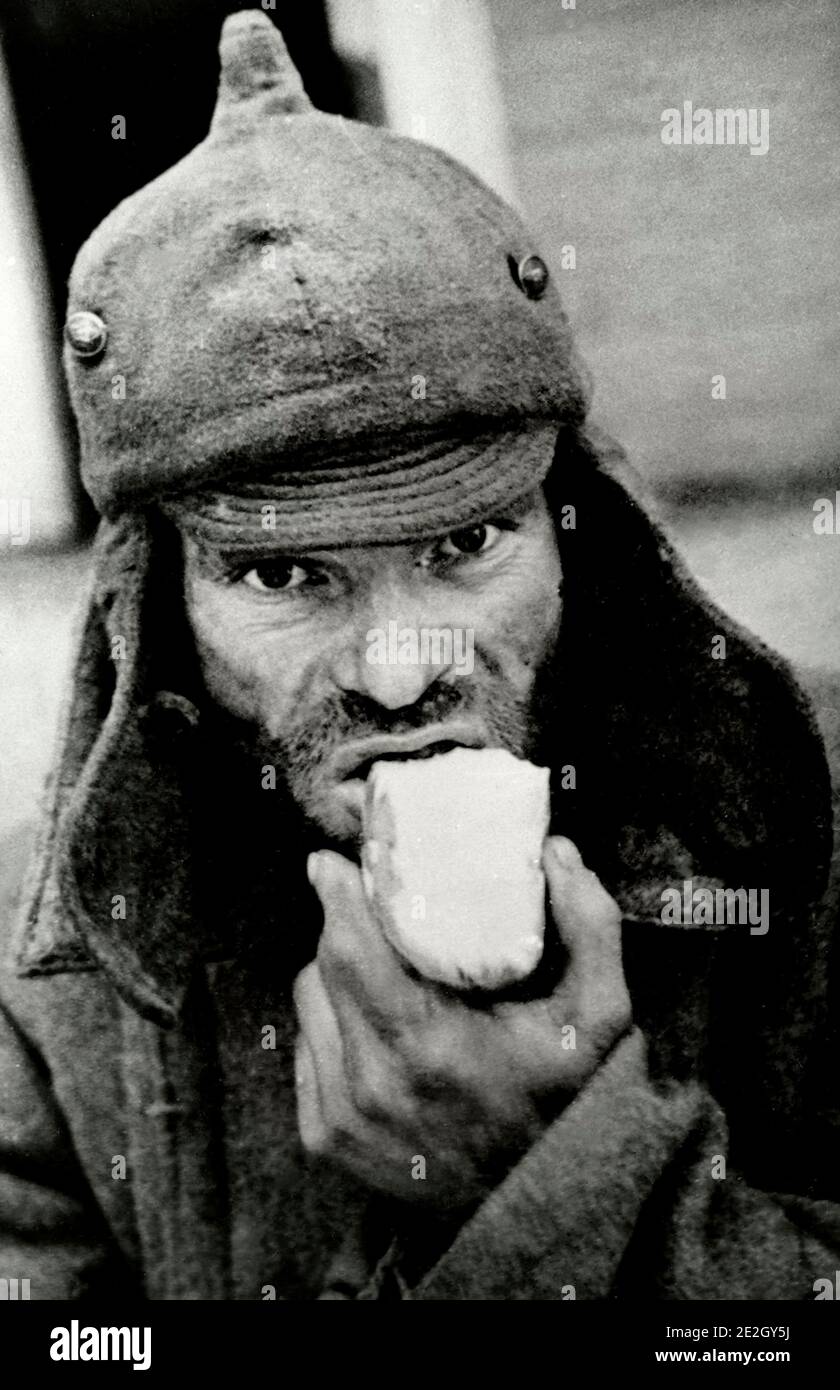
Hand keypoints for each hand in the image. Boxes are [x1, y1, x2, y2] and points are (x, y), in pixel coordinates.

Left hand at [293, 836, 632, 1209]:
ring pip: (309, 1002)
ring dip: (335, 974)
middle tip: (374, 905)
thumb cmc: (561, 1101)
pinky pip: (307, 1046)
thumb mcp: (598, 1019)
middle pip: (324, 966)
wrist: (532, 1208)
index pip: (351, 950)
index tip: (330, 861)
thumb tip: (556, 851)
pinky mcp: (324, 1137)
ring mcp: (341, 1116)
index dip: (336, 896)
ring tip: (383, 971)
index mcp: (428, 1047)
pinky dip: (331, 1023)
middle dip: (343, 925)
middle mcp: (371, 1085)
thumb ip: (591, 928)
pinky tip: (375, 1026)